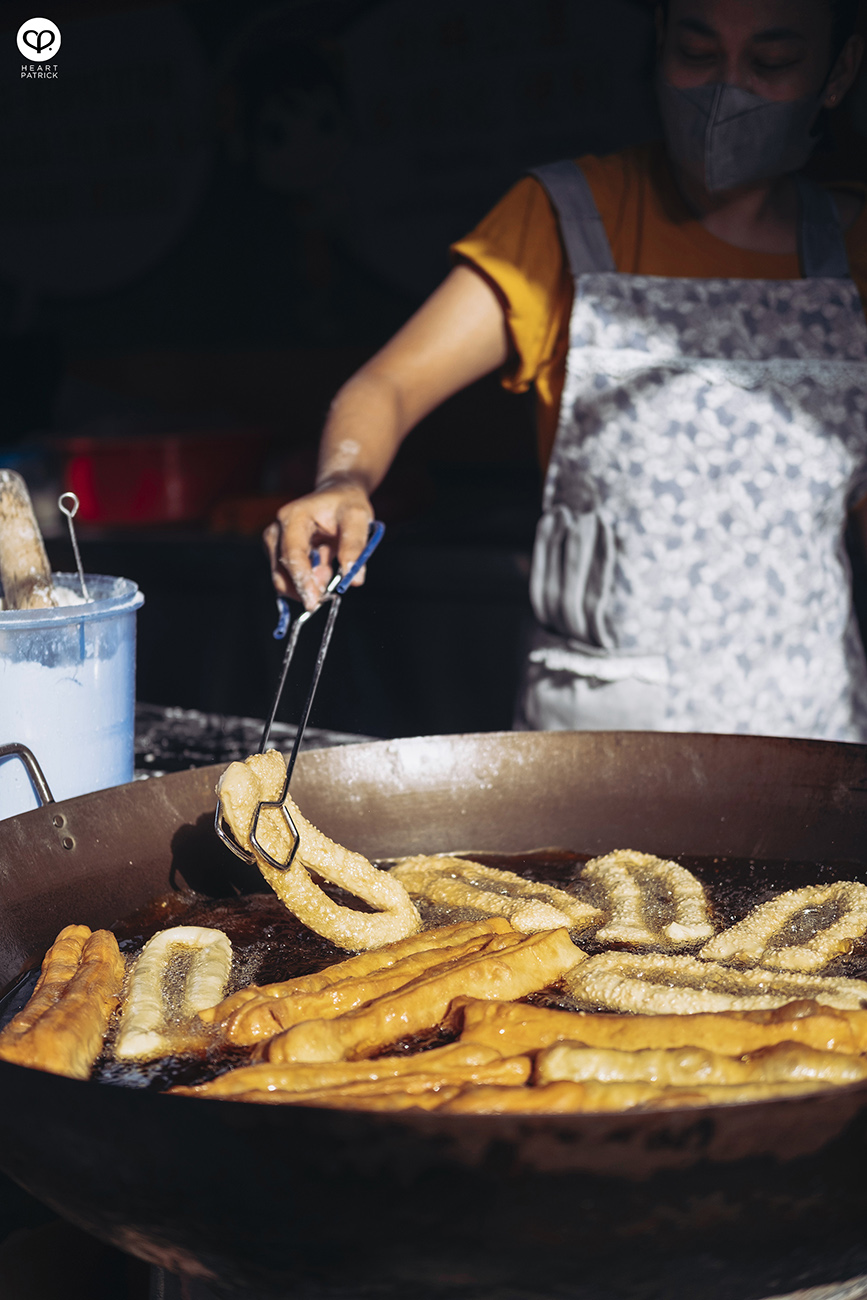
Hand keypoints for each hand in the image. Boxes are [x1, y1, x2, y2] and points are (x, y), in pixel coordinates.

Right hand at [264, 481, 373, 610]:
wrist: (336, 494)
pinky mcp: (278, 553)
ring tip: (328, 568)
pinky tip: (323, 567)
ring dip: (307, 584)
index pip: (292, 554)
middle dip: (305, 588)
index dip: (302, 580)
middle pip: (281, 571)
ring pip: (283, 578)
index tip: (314, 603)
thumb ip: (355, 547)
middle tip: (330, 587)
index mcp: (293, 517)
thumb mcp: (358, 518)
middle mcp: (277, 530)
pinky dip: (307, 581)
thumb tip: (354, 580)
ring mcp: (274, 542)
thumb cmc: (346, 503)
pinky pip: (288, 578)